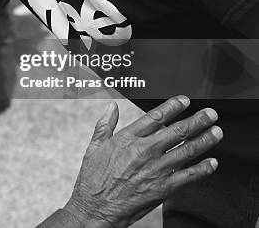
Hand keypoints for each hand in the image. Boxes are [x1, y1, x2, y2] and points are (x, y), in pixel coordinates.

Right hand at [64, 96, 221, 227]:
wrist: (95, 208)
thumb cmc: (93, 179)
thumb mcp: (94, 147)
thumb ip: (105, 125)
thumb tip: (111, 107)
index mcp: (127, 139)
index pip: (155, 117)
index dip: (172, 107)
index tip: (184, 100)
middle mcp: (144, 151)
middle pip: (176, 131)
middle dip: (197, 120)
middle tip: (210, 113)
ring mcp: (155, 170)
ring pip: (186, 151)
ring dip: (204, 140)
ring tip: (216, 132)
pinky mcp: (162, 188)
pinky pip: (187, 176)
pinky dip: (202, 169)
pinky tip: (212, 163)